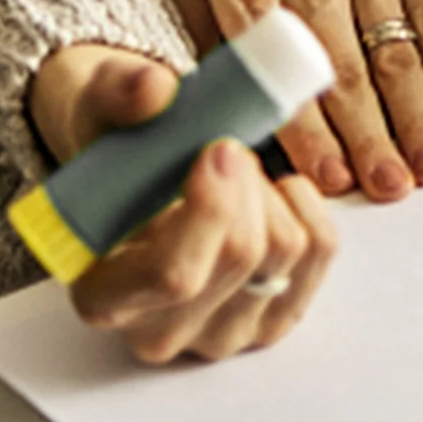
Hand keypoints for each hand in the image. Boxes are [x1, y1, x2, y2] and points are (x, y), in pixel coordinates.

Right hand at [29, 45, 336, 362]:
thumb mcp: (101, 106)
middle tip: (223, 149)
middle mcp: (162, 330)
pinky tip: (271, 191)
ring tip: (236, 175)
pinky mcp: (275, 315)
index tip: (218, 150)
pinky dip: (306, 203)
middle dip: (246, 182)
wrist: (145, 170)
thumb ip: (118, 92)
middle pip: (242, 256)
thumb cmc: (121, 148)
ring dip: (272, 191)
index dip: (211, 208)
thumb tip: (153, 90)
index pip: (173, 277)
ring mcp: (224, 332)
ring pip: (287, 249)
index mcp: (104, 294)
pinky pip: (321, 248)